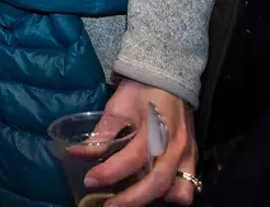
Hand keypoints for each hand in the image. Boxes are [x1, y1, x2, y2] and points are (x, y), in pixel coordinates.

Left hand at [84, 81, 195, 205]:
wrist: (168, 77)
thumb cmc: (140, 90)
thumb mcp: (118, 106)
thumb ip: (101, 133)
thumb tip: (76, 153)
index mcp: (154, 130)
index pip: (132, 159)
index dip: (110, 173)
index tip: (90, 180)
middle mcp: (175, 146)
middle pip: (156, 184)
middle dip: (131, 200)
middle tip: (108, 206)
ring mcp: (187, 154)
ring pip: (177, 191)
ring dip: (154, 198)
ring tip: (131, 198)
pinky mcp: (193, 157)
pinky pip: (187, 186)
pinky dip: (170, 193)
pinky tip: (152, 190)